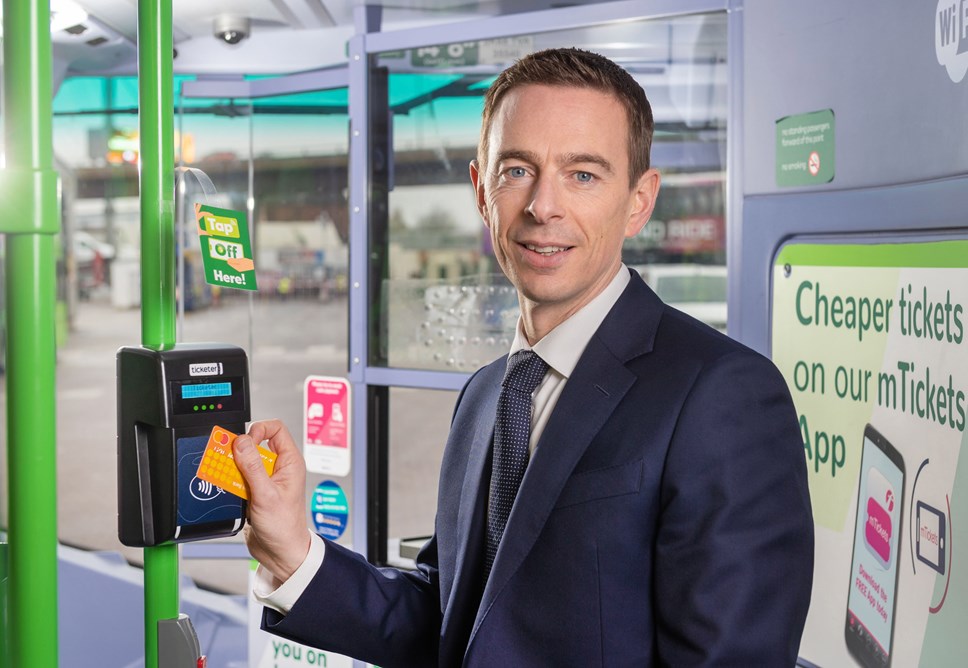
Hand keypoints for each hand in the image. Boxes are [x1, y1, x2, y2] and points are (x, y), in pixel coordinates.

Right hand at [233, 419, 310, 582]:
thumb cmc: (285, 528)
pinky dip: (230, 482)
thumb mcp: (266, 495)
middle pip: (255, 444)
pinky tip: (229, 491)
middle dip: (239, 452)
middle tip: (227, 460)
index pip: (276, 429)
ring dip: (232, 469)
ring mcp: (265, 479)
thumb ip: (253, 467)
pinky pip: (238, 477)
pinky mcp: (254, 491)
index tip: (244, 442)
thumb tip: (242, 442)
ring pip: (243, 461)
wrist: (280, 553)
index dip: (259, 430)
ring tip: (227, 479)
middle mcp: (279, 468)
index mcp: (290, 463)